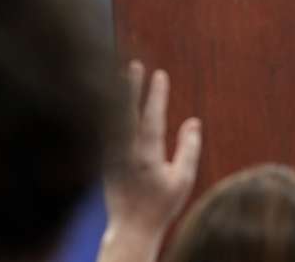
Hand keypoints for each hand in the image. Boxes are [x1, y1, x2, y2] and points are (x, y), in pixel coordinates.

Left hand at [99, 62, 201, 261]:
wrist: (130, 228)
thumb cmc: (160, 205)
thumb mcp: (183, 180)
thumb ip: (188, 149)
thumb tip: (193, 121)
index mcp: (146, 157)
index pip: (152, 118)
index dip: (156, 95)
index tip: (160, 74)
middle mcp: (125, 154)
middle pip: (125, 113)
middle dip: (129, 88)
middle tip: (133, 65)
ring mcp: (110, 157)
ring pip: (111, 119)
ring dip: (116, 97)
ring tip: (118, 75)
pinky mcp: (102, 161)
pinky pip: (104, 130)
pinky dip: (106, 112)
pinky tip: (108, 100)